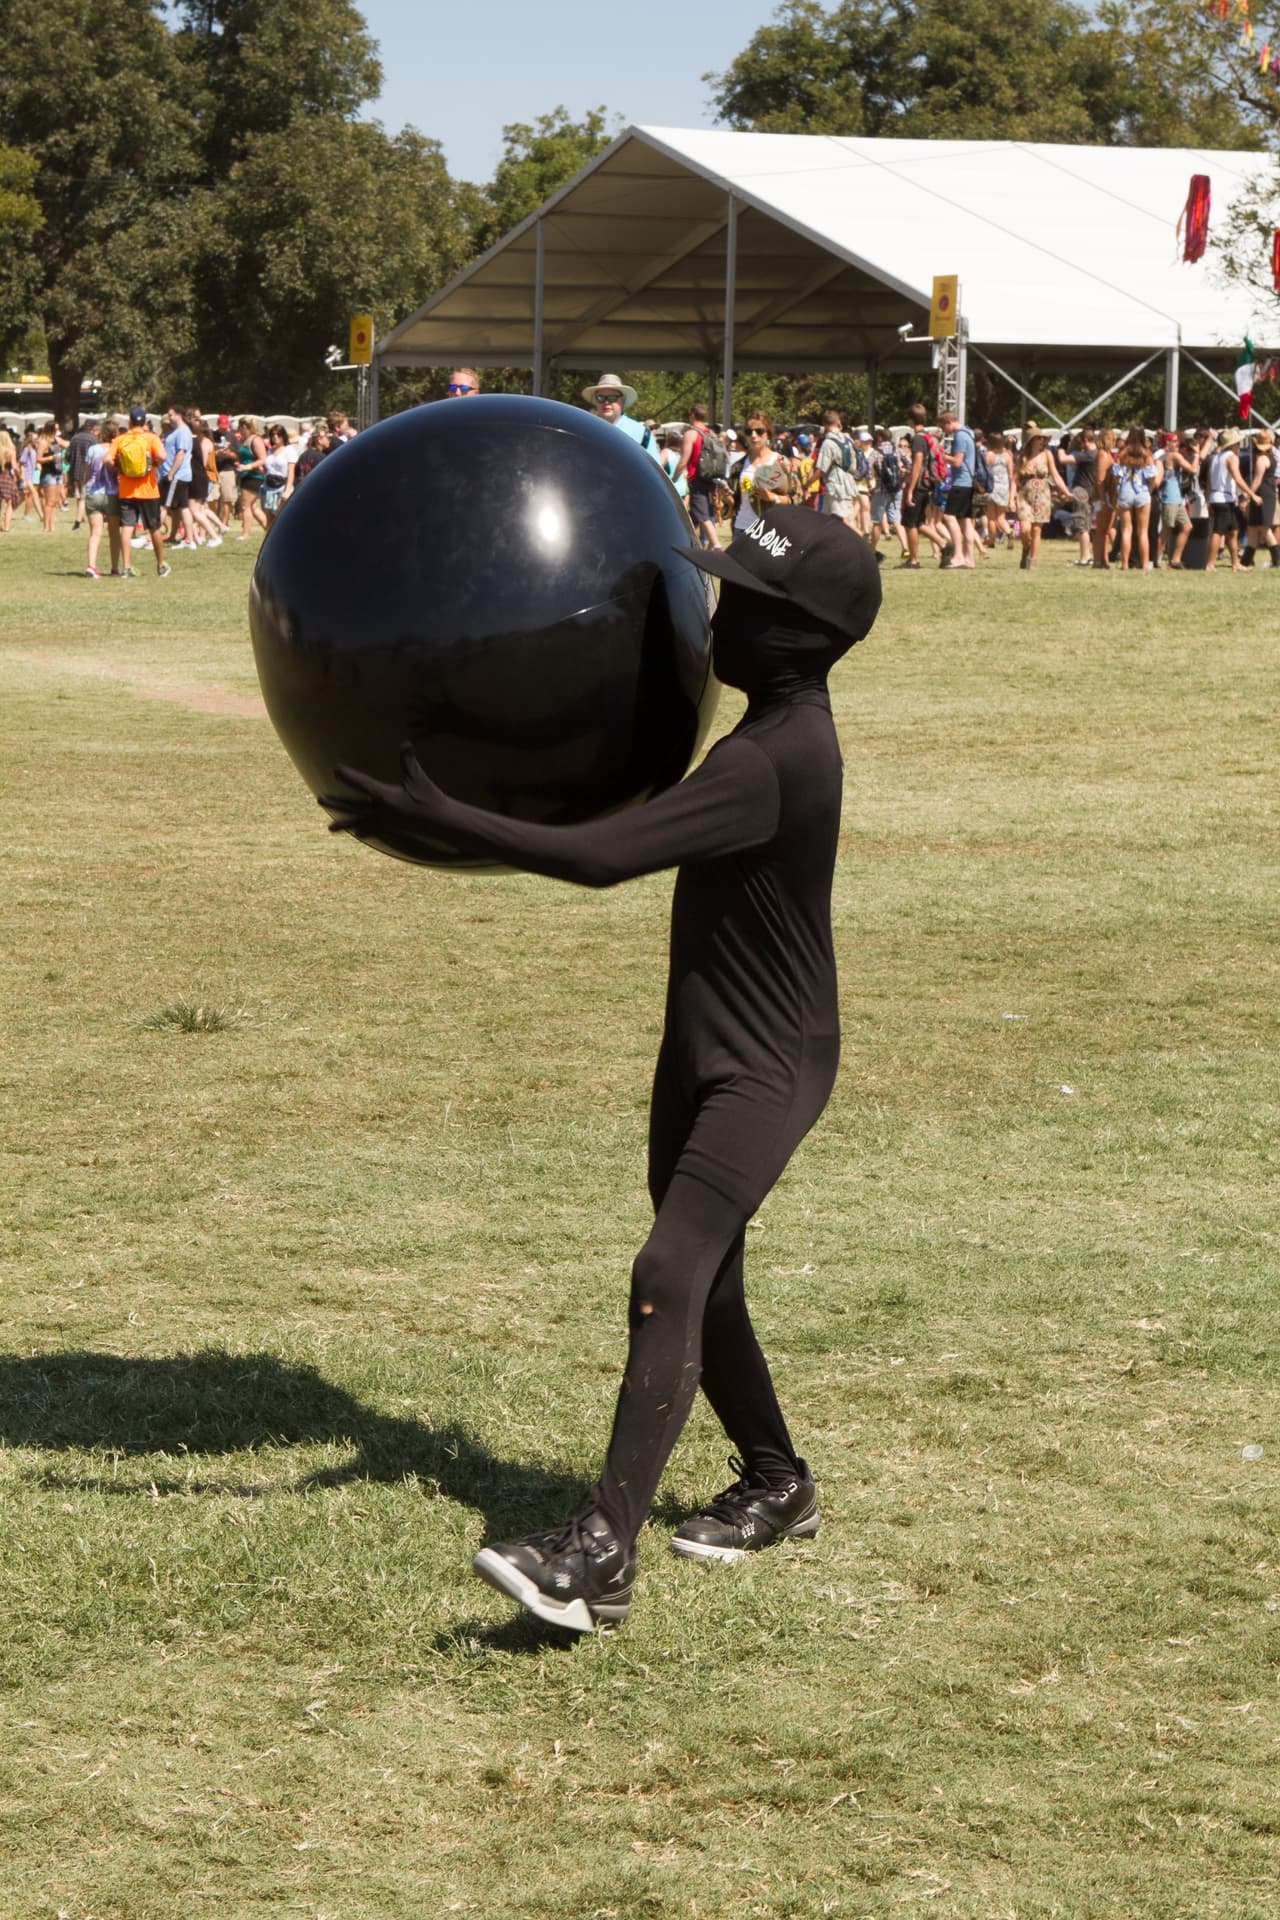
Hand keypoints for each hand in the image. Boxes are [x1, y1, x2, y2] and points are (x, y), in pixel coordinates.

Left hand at [318, 740, 449, 840]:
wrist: (440, 821)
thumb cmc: (429, 797)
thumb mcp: (418, 777)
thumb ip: (408, 761)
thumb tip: (405, 743)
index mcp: (385, 796)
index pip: (363, 784)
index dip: (348, 776)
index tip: (336, 770)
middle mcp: (381, 811)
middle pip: (353, 806)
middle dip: (336, 802)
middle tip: (319, 799)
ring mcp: (385, 821)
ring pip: (360, 822)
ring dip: (344, 825)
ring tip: (329, 829)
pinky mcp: (391, 828)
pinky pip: (374, 830)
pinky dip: (365, 831)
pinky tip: (357, 834)